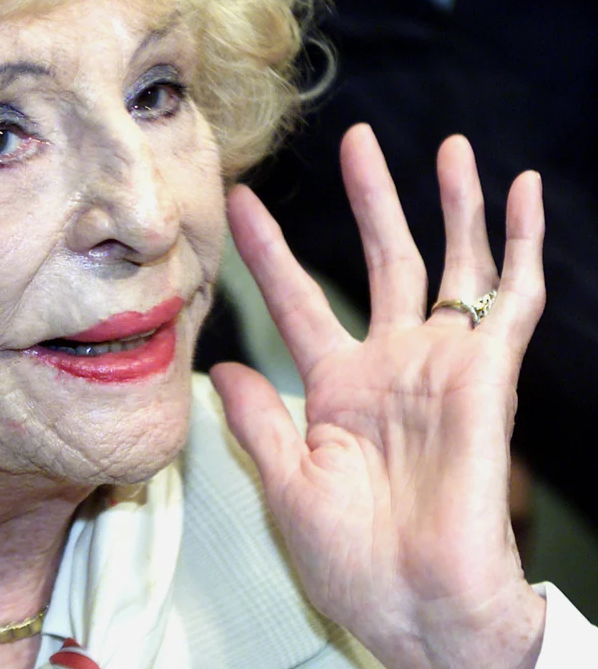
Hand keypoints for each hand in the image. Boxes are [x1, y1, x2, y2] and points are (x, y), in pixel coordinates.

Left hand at [211, 125, 546, 668]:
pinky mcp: (490, 375)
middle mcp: (392, 365)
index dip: (270, 252)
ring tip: (445, 144)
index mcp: (338, 388)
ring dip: (452, 204)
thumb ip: (260, 420)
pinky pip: (512, 298)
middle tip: (355, 138)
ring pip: (452, 265)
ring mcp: (443, 366)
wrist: (417, 605)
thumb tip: (221, 367)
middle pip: (381, 261)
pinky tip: (523, 191)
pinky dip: (520, 244)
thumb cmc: (354, 560)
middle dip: (370, 200)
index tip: (242, 202)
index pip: (297, 300)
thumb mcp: (288, 483)